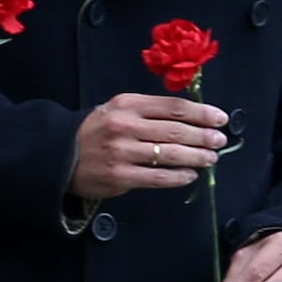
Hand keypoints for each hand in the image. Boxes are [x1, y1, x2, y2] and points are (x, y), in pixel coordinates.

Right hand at [67, 94, 229, 203]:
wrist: (60, 154)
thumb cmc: (97, 131)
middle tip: (220, 141)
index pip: (173, 107)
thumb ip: (150, 111)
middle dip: (204, 136)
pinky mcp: (120, 176)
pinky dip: (179, 177)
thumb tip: (192, 119)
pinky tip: (190, 175)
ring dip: (197, 157)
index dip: (201, 113)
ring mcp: (122, 152)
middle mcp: (125, 126)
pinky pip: (158, 177)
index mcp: (128, 104)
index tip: (219, 118)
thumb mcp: (119, 109)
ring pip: (170, 154)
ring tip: (211, 158)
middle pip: (176, 130)